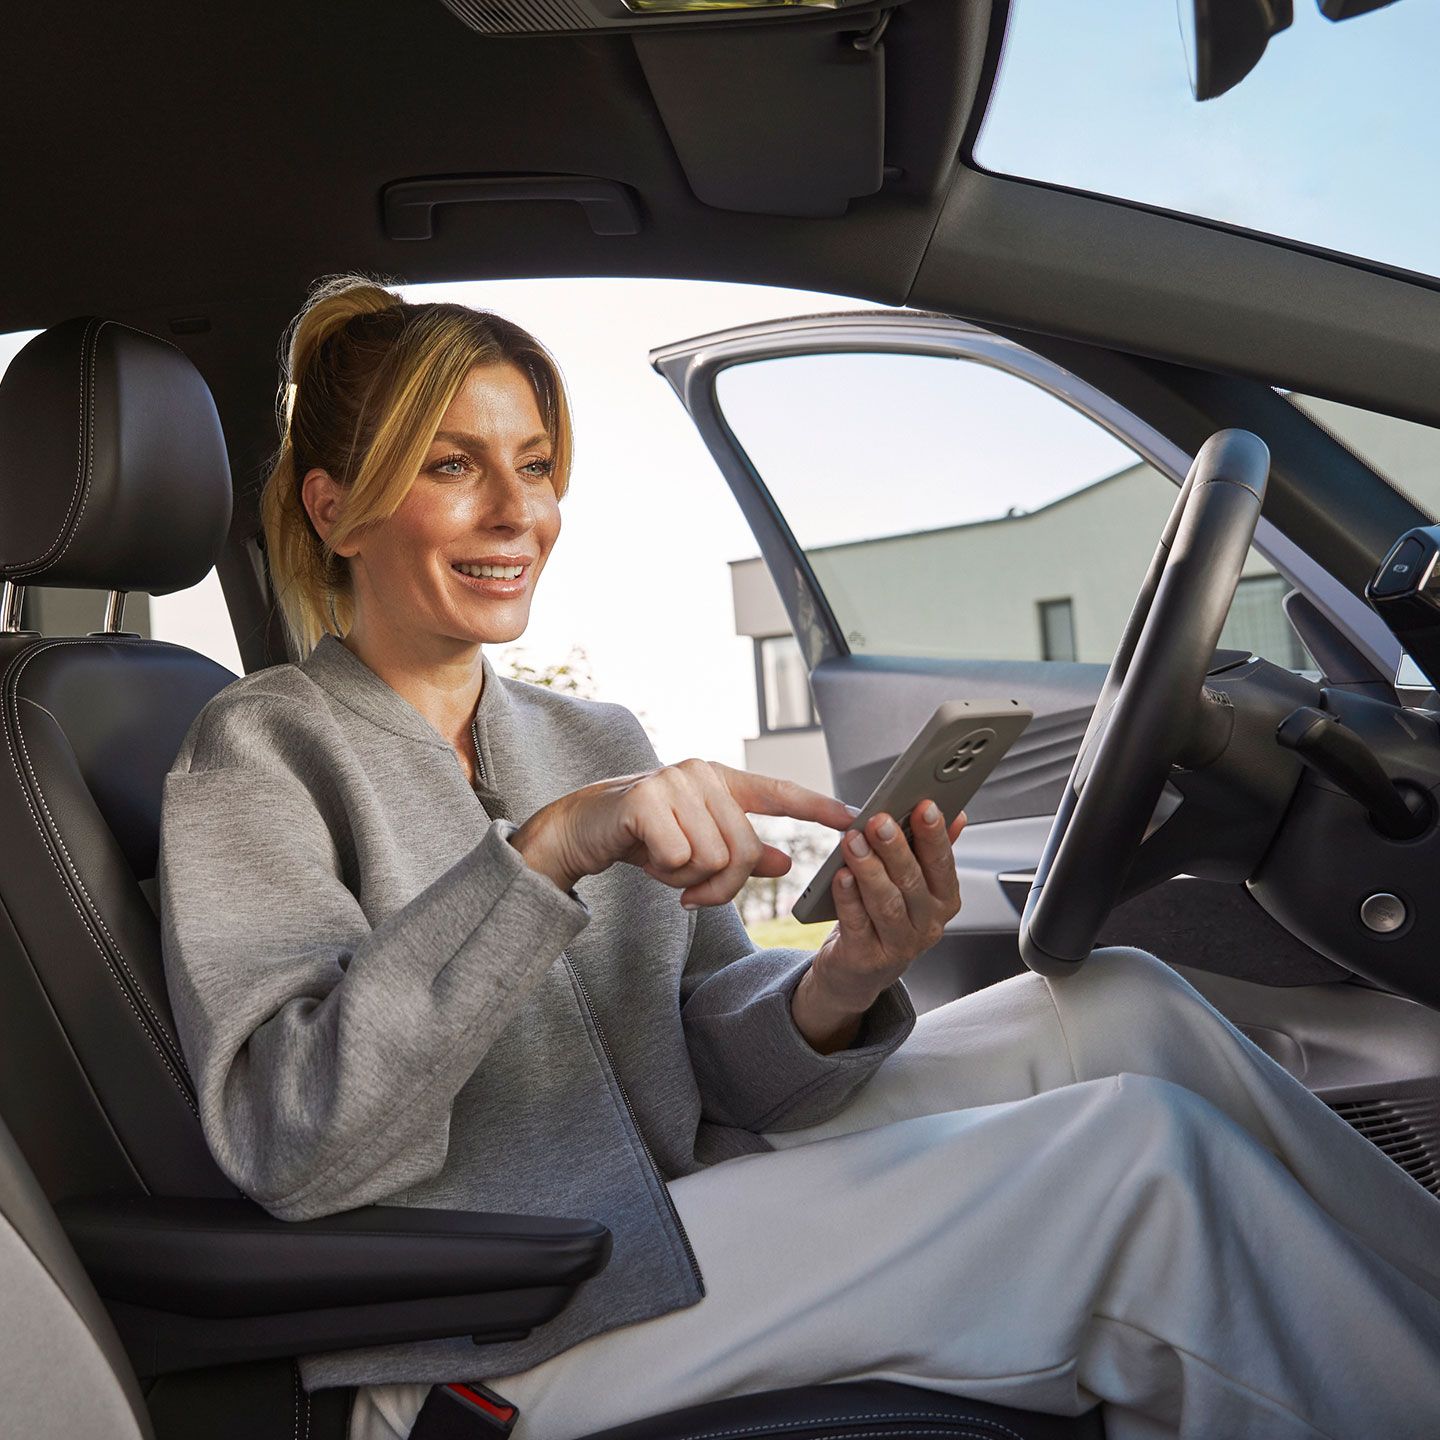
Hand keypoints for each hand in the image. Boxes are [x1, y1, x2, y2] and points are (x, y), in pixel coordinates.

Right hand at [510, 758, 856, 902]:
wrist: (582, 830)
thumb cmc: (644, 838)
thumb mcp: (697, 846)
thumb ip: (742, 853)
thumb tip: (785, 862)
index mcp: (721, 781)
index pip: (778, 792)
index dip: (817, 807)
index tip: (854, 818)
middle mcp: (702, 774)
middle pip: (745, 849)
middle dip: (721, 885)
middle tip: (691, 893)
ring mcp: (674, 782)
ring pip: (715, 858)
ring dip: (688, 880)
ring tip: (664, 866)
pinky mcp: (646, 800)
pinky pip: (682, 858)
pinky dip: (665, 872)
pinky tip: (646, 858)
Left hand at [803, 799, 966, 1022]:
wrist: (858, 971)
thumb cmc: (885, 918)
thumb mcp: (914, 885)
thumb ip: (932, 850)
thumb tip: (957, 814)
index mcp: (943, 900)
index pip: (943, 863)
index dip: (934, 835)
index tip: (924, 805)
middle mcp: (927, 924)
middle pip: (913, 882)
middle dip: (896, 848)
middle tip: (879, 820)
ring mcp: (899, 945)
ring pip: (886, 902)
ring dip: (869, 869)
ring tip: (853, 840)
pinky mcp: (867, 958)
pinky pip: (857, 923)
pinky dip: (848, 897)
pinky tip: (840, 875)